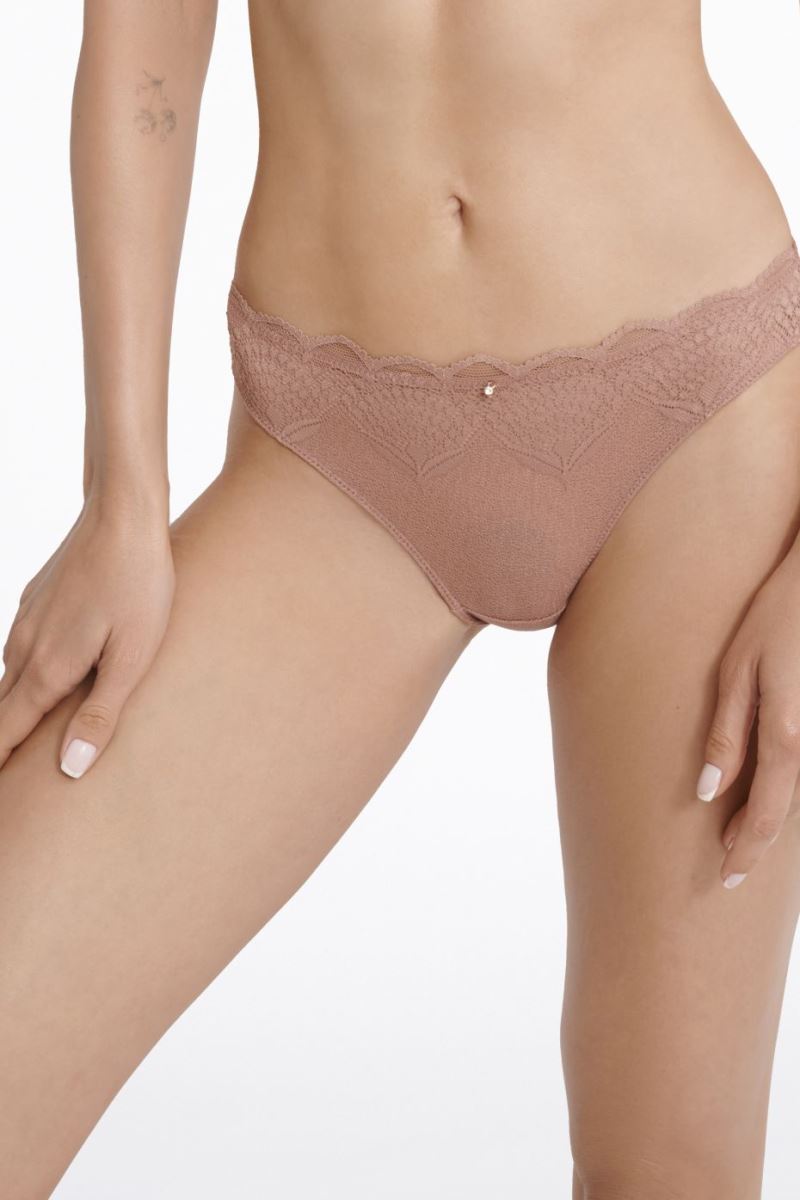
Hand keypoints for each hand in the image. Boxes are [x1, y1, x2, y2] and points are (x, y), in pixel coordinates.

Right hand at [0, 493, 174, 777]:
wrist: (122, 514)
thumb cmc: (139, 586)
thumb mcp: (133, 657)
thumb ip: (101, 714)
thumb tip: (70, 769)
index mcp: (47, 670)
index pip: (5, 733)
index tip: (0, 803)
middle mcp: (25, 648)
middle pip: (2, 711)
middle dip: (1, 742)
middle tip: (10, 778)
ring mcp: (27, 620)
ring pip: (11, 678)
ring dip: (12, 710)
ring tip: (19, 735)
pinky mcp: (38, 601)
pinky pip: (22, 651)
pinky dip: (25, 675)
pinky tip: (43, 679)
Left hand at [696, 546, 799, 887]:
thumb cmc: (774, 619)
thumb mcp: (737, 670)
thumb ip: (727, 733)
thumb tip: (707, 791)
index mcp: (788, 733)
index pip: (767, 811)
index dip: (747, 848)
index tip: (726, 878)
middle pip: (790, 811)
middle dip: (759, 845)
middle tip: (730, 874)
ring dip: (773, 820)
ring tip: (741, 841)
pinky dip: (786, 789)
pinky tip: (767, 797)